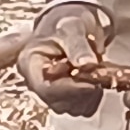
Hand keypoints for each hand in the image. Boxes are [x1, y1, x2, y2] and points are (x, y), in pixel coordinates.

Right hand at [20, 0, 114, 116]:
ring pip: (72, 107)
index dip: (70, 89)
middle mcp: (37, 81)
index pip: (45, 87)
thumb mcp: (72, 27)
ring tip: (97, 71)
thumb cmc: (66, 21)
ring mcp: (51, 92)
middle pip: (58, 101)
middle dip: (82, 90)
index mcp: (30, 63)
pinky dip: (94, 96)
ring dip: (90, 94)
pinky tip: (97, 78)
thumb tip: (86, 64)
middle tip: (99, 73)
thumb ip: (78, 45)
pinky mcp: (66, 97)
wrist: (73, 22)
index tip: (92, 82)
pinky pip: (82, 107)